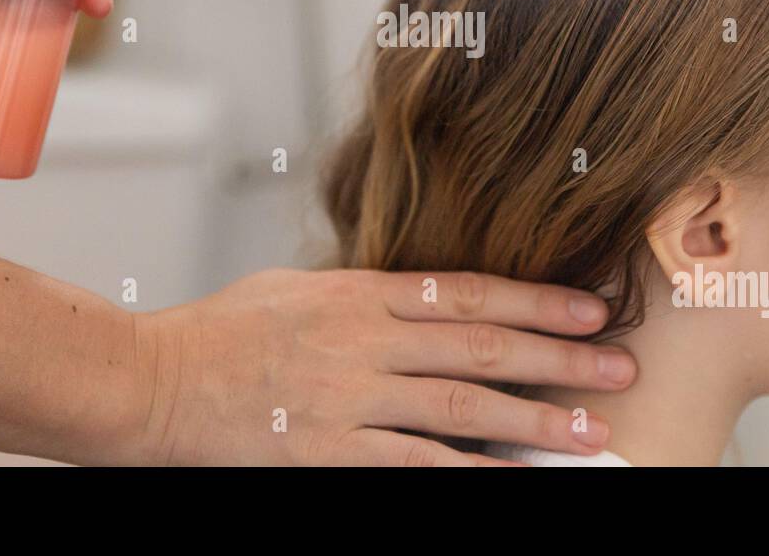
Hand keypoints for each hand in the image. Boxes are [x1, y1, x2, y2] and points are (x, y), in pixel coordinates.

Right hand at [128, 269, 637, 465]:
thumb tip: (419, 298)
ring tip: (590, 435)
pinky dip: (466, 476)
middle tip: (618, 369)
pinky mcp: (327, 452)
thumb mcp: (296, 288)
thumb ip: (361, 292)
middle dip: (558, 360)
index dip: (535, 302)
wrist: (150, 381)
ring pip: (461, 411)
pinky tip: (508, 482)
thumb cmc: (218, 331)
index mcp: (359, 293)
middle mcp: (364, 341)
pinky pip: (412, 467)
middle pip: (481, 350)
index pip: (468, 294)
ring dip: (533, 423)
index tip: (588, 310)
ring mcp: (348, 399)